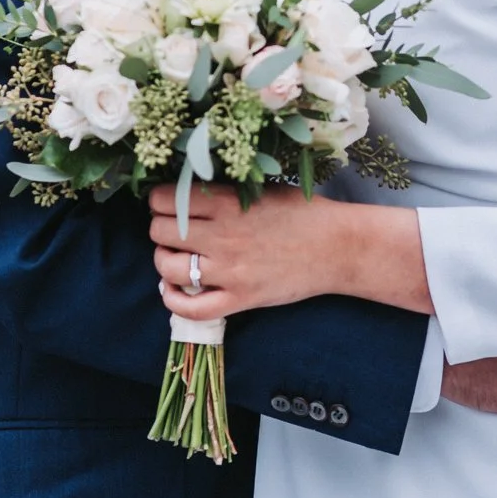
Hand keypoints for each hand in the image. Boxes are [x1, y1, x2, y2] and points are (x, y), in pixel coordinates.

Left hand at [150, 182, 431, 320]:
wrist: (337, 246)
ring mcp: (230, 270)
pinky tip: (173, 289)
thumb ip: (224, 190)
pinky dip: (173, 300)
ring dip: (163, 260)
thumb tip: (186, 189)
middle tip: (171, 228)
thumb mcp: (262, 188)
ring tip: (174, 255)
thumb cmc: (303, 212)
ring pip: (168, 267)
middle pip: (160, 231)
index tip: (167, 202)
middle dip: (160, 228)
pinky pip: (191, 308)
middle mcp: (223, 235)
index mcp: (227, 202)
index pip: (165, 199)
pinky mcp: (240, 299)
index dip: (159, 200)